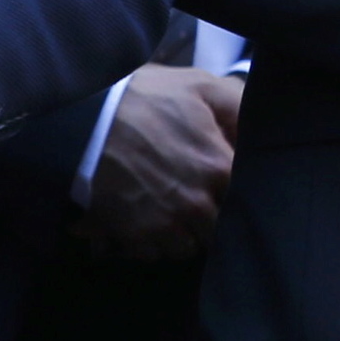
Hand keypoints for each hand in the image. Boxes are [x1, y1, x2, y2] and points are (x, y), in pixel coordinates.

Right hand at [81, 65, 240, 259]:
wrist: (83, 121)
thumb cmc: (145, 98)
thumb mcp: (199, 86)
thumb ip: (238, 106)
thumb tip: (256, 131)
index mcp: (220, 167)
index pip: (247, 198)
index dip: (239, 191)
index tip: (228, 183)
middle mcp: (198, 204)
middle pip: (220, 228)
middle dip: (214, 215)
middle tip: (200, 197)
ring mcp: (166, 224)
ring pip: (191, 246)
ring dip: (186, 233)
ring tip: (173, 211)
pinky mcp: (135, 236)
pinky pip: (156, 254)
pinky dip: (155, 243)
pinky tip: (149, 219)